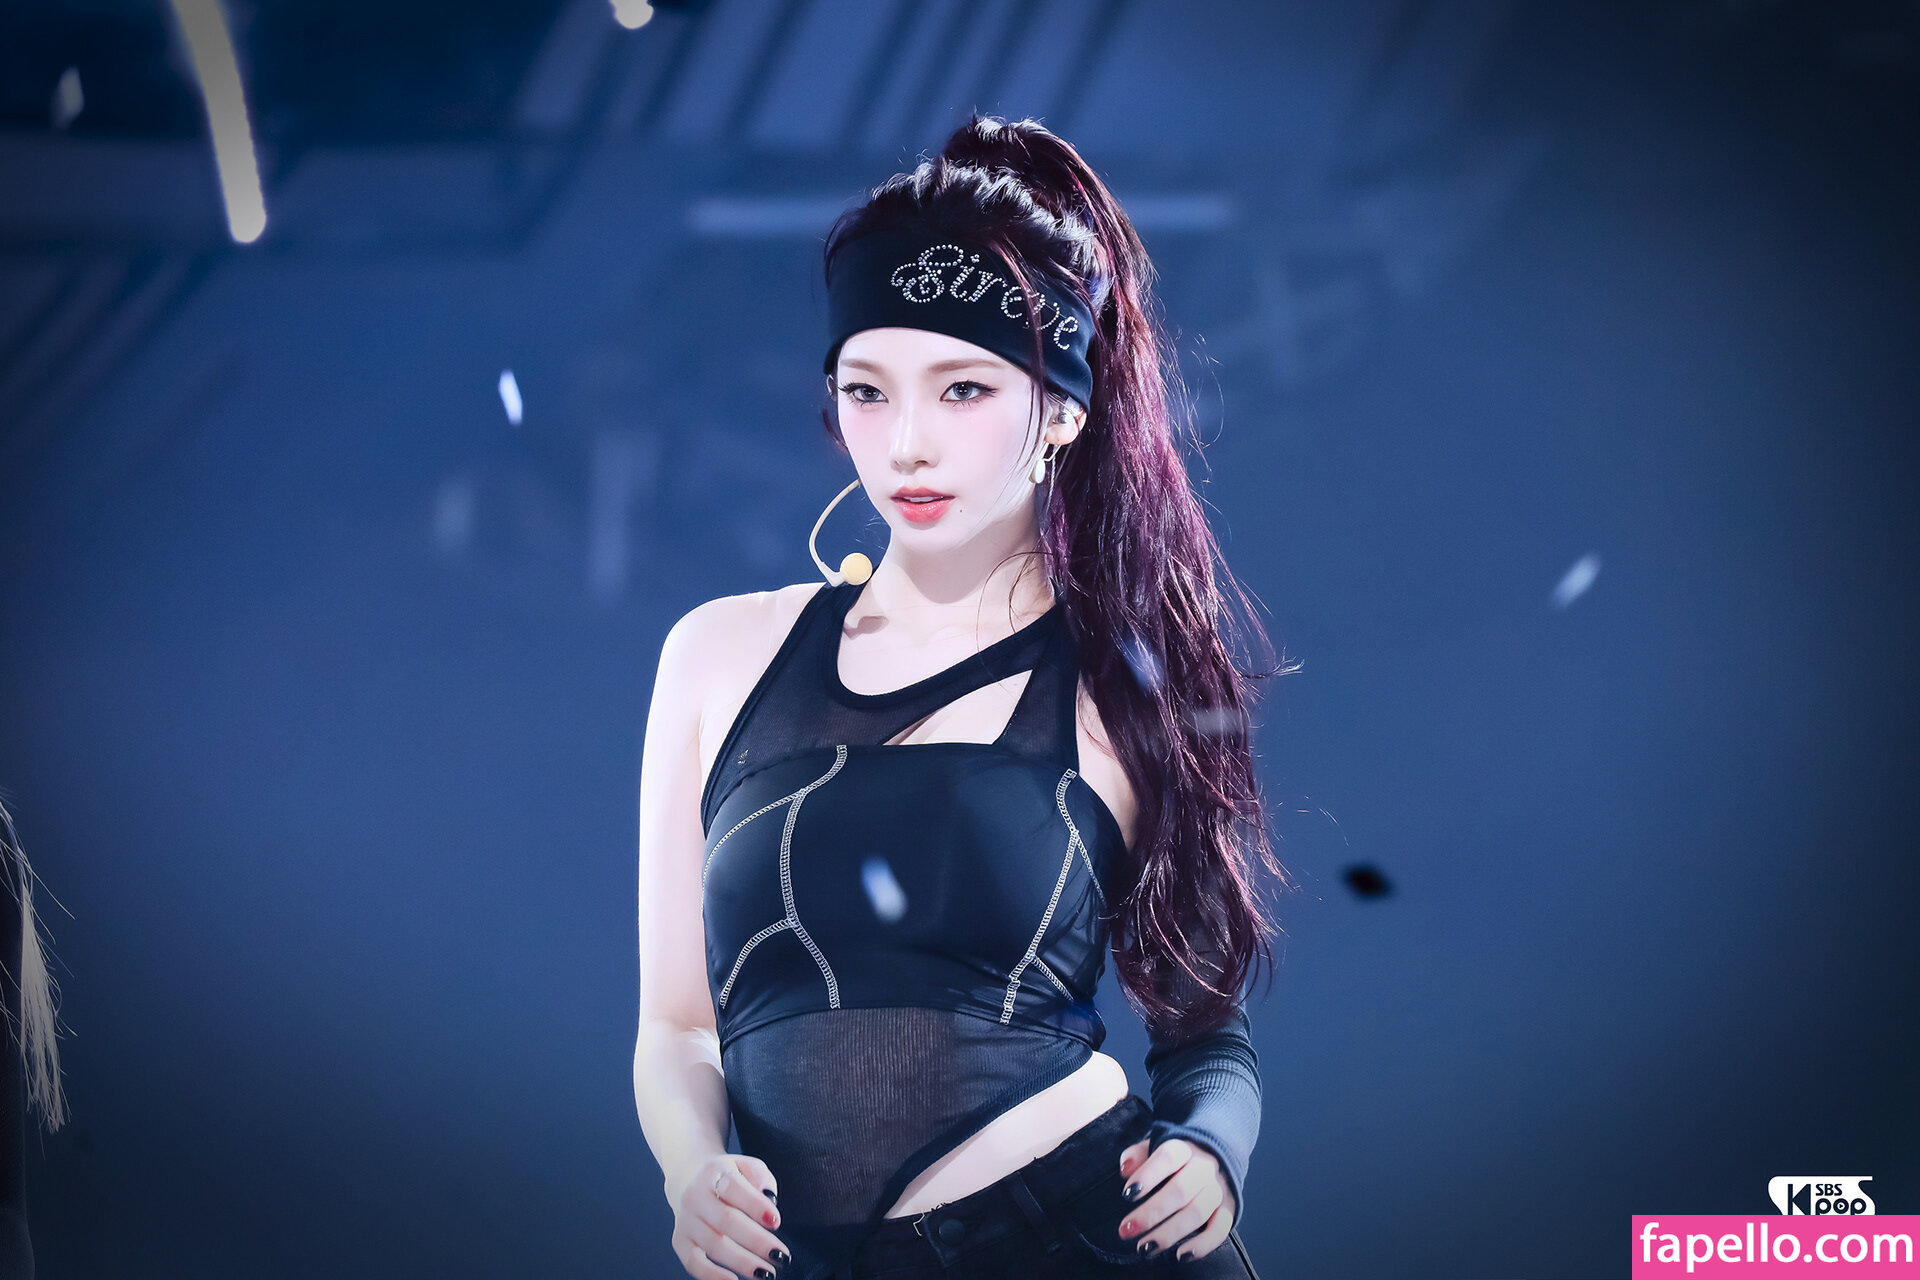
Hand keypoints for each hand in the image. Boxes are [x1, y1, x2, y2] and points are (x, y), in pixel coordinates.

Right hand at [668, 1154, 788, 1278]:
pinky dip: (711, 1275)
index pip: (733, 1187)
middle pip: (726, 1220)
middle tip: (781, 1256)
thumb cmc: (727, 1175)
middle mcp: (695, 1195)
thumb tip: (771, 1201)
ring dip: (742, 1262)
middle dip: (756, 1241)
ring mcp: (686, 1219)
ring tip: (767, 1273)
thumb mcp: (745, 1164)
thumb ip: (761, 1177)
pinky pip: (692, 1262)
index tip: (776, 1222)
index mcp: (714, 1171)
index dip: (755, 1205)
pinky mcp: (679, 1240)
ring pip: (713, 1244)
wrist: (686, 1175)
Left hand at [1115, 1134, 1235, 1262]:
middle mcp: (1205, 1167)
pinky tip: (1180, 1255)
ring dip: (1169, 1233)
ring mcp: (1219, 1189)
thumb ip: (1138, 1155)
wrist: (1214, 1157)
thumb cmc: (1175, 1159)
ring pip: (1198, 1212)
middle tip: (1126, 1230)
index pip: (1169, 1157)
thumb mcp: (1154, 1148)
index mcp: (1185, 1148)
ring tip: (1144, 1248)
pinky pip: (1220, 1229)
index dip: (1148, 1175)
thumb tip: (1125, 1169)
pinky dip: (1202, 1245)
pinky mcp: (1229, 1209)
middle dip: (1150, 1213)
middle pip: (1180, 1190)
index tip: (1127, 1195)